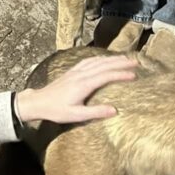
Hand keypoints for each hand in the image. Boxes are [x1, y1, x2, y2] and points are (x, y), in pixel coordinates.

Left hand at [16, 54, 136, 124]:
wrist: (39, 102)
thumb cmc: (57, 111)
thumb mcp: (76, 115)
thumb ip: (95, 112)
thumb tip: (115, 110)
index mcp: (83, 84)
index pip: (106, 76)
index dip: (120, 74)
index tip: (134, 74)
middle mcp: (81, 74)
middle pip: (104, 65)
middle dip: (120, 62)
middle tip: (135, 62)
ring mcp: (76, 71)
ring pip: (97, 61)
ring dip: (112, 58)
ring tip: (125, 58)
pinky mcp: (72, 71)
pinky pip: (89, 61)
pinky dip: (100, 58)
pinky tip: (105, 59)